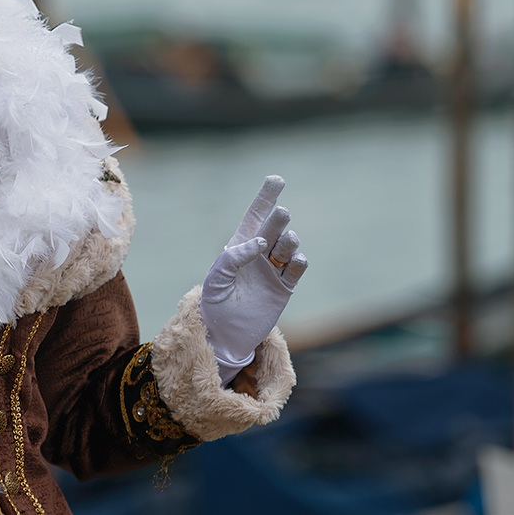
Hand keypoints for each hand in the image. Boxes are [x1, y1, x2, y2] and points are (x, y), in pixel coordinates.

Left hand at [199, 176, 307, 384]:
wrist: (224, 335)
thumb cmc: (214, 303)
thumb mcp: (215, 279)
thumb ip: (233, 258)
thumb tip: (259, 243)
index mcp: (239, 246)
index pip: (255, 216)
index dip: (266, 197)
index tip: (276, 179)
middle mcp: (259, 254)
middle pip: (274, 228)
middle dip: (279, 218)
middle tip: (281, 214)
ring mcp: (273, 270)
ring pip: (288, 247)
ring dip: (289, 241)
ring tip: (286, 241)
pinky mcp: (284, 288)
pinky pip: (297, 270)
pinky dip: (299, 262)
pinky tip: (297, 259)